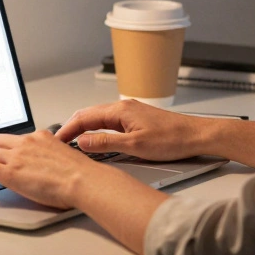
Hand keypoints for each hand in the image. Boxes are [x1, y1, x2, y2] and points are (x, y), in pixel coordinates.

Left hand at [0, 130, 98, 208]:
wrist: (83, 180)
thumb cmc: (81, 175)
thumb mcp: (65, 157)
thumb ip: (53, 157)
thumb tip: (50, 167)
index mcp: (41, 137)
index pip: (15, 139)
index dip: (4, 148)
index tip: (2, 154)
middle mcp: (26, 142)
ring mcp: (16, 155)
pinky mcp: (9, 171)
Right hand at [56, 99, 209, 161]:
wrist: (197, 136)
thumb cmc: (172, 139)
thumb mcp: (134, 146)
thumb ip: (105, 143)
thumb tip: (82, 142)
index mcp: (120, 110)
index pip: (85, 117)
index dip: (68, 129)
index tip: (57, 139)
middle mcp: (124, 107)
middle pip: (89, 115)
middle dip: (72, 127)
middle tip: (60, 141)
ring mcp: (131, 113)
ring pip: (99, 118)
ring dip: (84, 128)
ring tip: (73, 141)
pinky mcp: (137, 120)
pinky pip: (110, 123)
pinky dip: (97, 130)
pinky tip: (96, 139)